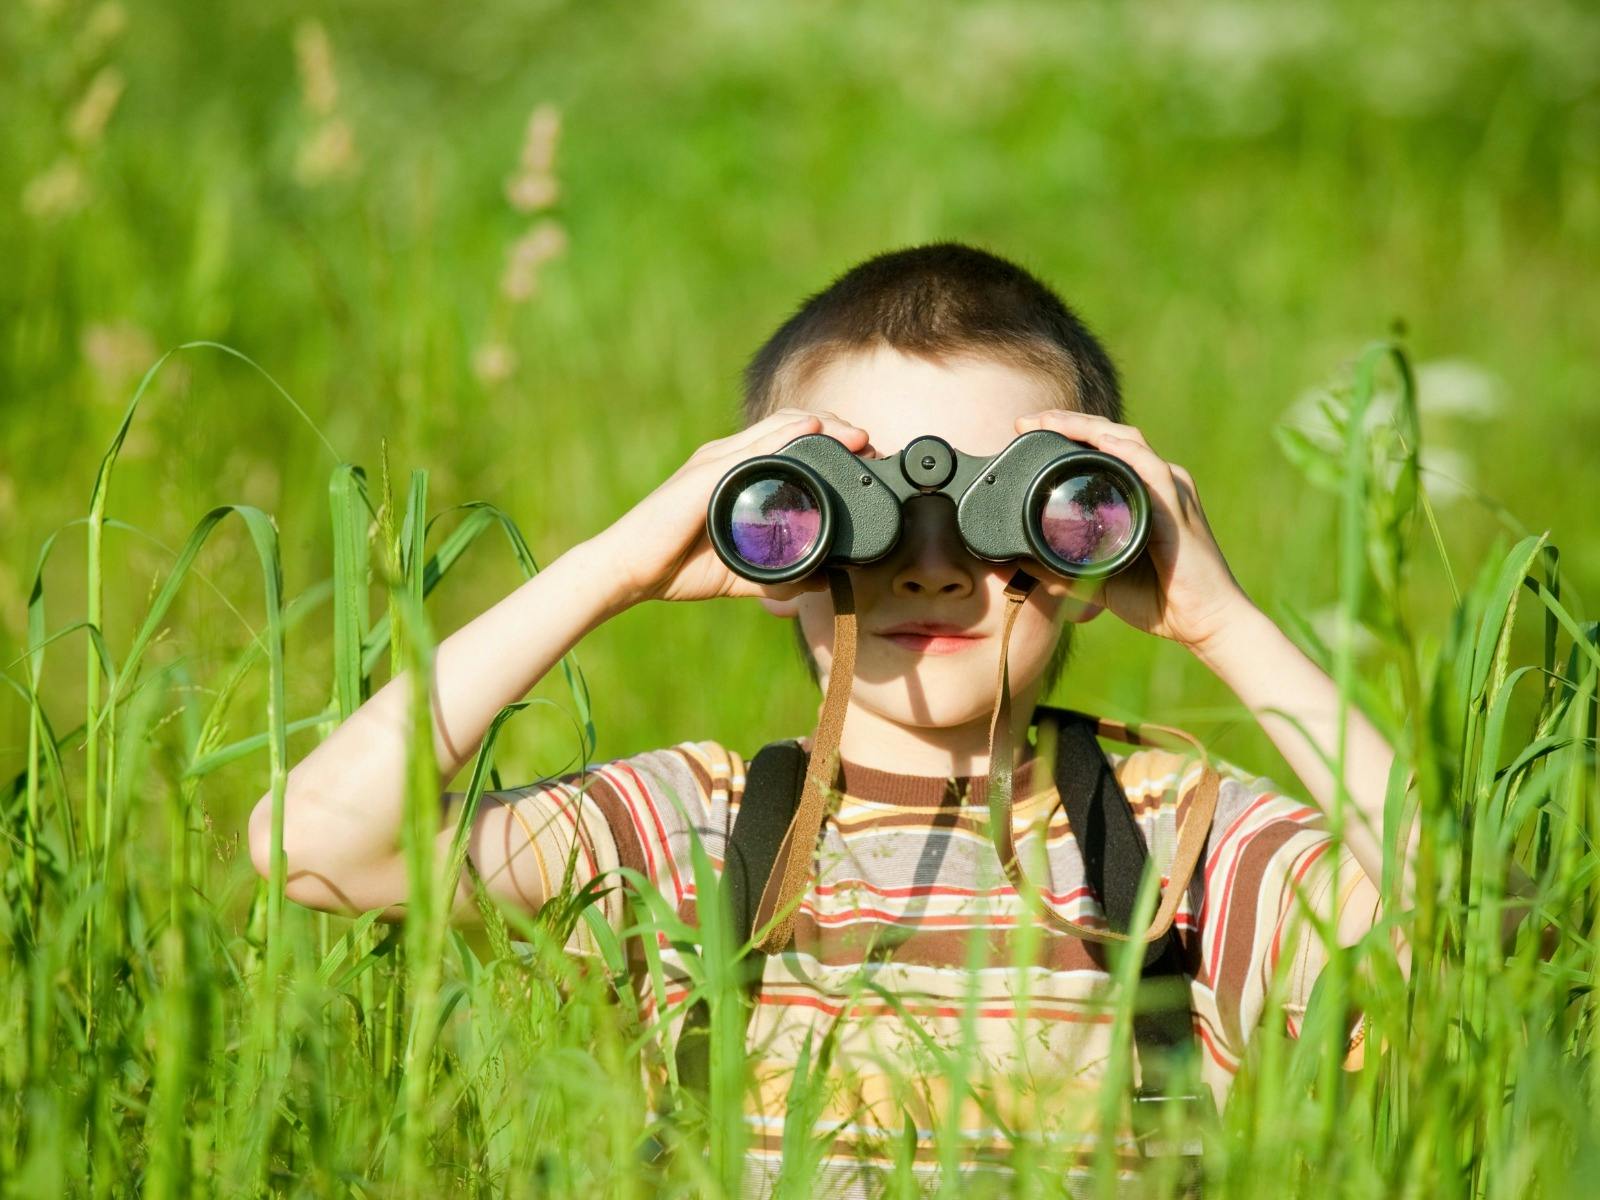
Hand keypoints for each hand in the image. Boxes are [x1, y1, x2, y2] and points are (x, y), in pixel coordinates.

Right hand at [589, 408, 870, 606]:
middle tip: (869, 446)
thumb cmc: (677, 566)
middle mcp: (728, 458)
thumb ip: (779, 574)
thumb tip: (820, 582)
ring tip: (856, 436)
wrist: (630, 571)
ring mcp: (717, 462)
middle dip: (836, 429)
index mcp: (737, 474)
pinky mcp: (707, 474)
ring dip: (823, 426)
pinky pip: (754, 448)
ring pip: (779, 428)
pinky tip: (814, 431)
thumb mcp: (743, 570)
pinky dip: (786, 436)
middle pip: (792, 425)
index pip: (790, 442)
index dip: (830, 441)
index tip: (864, 456)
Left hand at [1012, 410, 1255, 653]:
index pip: (1102, 450)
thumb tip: (1022, 563)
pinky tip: (1098, 442)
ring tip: (1049, 421)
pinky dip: (1123, 452)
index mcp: (1142, 493)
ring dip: (1086, 428)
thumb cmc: (1162, 600)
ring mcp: (1171, 490)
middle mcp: (1158, 483)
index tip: (1025, 431)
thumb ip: (1063, 570)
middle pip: (1109, 436)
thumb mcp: (1100, 580)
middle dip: (1066, 423)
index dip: (1066, 436)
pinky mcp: (1178, 506)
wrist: (1206, 623)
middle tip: (1025, 422)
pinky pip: (1150, 468)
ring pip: (1126, 441)